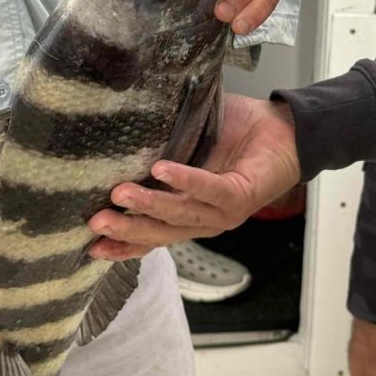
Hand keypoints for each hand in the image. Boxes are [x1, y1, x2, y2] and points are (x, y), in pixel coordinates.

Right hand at [88, 94, 299, 260]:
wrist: (284, 129)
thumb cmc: (236, 132)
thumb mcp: (190, 142)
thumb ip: (161, 145)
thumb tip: (121, 131)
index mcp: (190, 211)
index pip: (153, 234)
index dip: (124, 244)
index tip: (90, 247)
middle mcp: (205, 219)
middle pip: (162, 233)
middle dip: (127, 230)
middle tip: (95, 223)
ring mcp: (224, 212)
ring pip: (181, 215)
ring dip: (150, 205)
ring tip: (119, 194)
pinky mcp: (241, 195)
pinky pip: (210, 190)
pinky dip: (186, 181)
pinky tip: (162, 170)